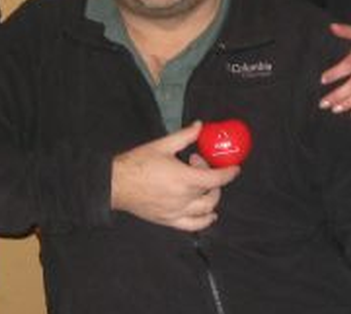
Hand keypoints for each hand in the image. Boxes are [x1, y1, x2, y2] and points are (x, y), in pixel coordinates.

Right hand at [111, 122, 239, 231]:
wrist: (116, 184)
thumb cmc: (137, 164)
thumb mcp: (162, 145)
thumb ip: (184, 136)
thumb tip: (200, 126)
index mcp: (184, 178)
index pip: (216, 179)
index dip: (229, 173)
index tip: (235, 168)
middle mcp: (184, 198)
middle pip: (211, 192)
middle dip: (212, 177)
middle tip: (198, 165)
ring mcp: (177, 212)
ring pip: (206, 209)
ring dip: (211, 197)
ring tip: (201, 185)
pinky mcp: (169, 221)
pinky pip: (193, 225)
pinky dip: (205, 221)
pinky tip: (209, 214)